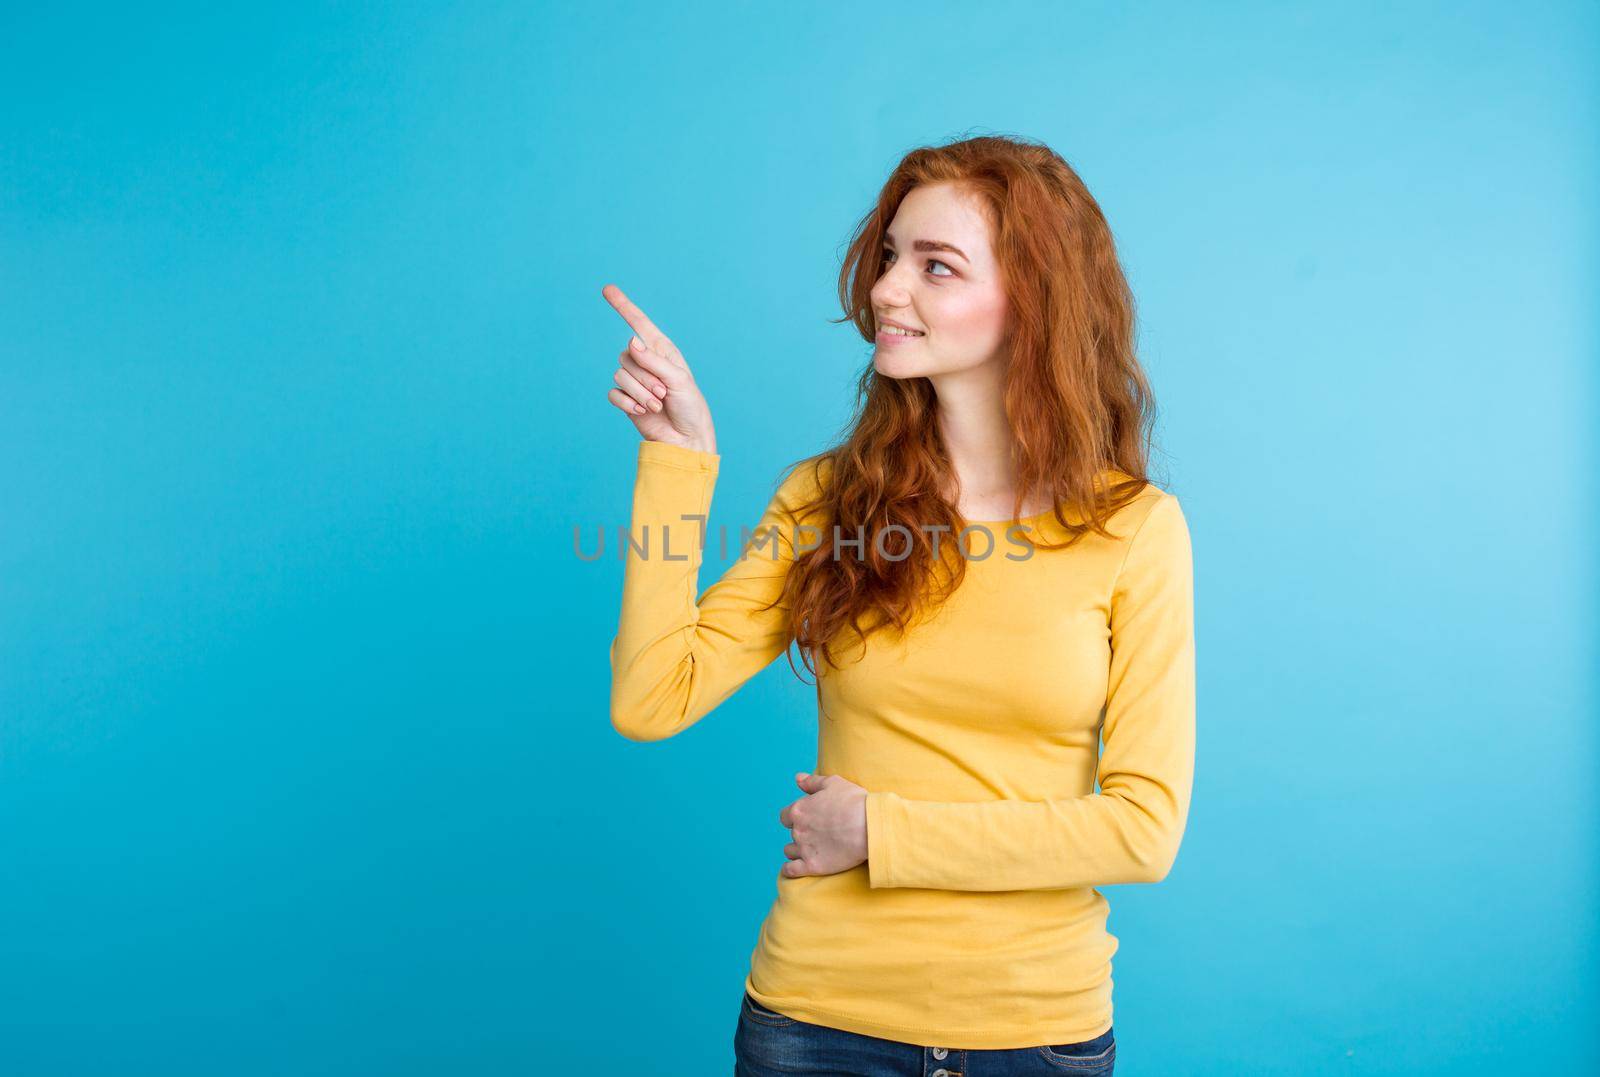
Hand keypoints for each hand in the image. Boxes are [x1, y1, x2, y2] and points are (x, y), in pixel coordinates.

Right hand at [600, 283, 717, 452]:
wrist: (686, 439)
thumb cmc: (690, 406)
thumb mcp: (678, 379)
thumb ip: (654, 361)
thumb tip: (631, 341)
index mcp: (662, 350)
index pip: (638, 323)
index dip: (623, 306)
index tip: (607, 289)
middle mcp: (646, 362)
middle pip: (627, 356)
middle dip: (645, 377)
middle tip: (664, 393)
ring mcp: (635, 381)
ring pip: (620, 375)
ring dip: (640, 393)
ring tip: (658, 405)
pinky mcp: (626, 399)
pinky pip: (614, 393)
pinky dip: (628, 404)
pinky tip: (643, 412)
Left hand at [777, 771, 867, 878]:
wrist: (870, 826)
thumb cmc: (854, 802)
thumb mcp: (833, 783)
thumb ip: (812, 782)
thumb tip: (797, 778)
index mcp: (800, 809)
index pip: (785, 816)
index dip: (795, 817)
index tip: (808, 819)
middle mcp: (798, 829)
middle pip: (792, 833)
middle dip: (802, 832)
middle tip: (819, 833)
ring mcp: (804, 849)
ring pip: (789, 851)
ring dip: (796, 850)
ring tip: (810, 850)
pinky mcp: (812, 866)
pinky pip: (791, 871)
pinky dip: (790, 870)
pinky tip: (796, 868)